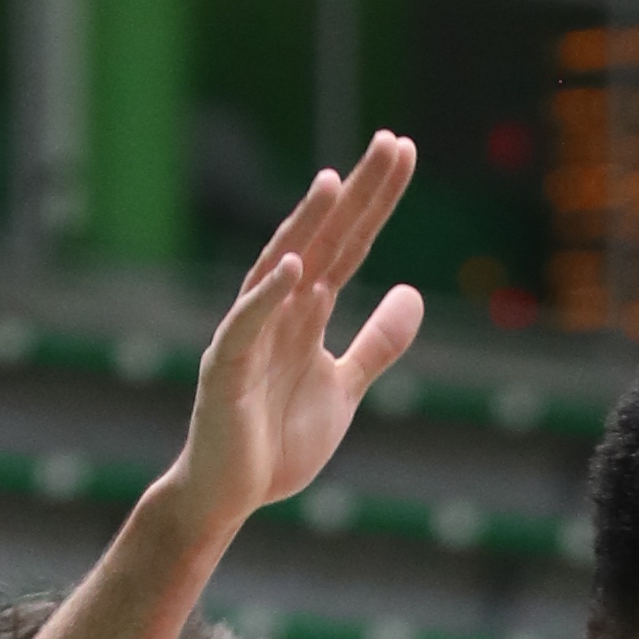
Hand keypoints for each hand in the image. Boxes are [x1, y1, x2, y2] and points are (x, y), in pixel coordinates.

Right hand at [166, 137, 425, 540]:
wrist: (228, 496)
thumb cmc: (277, 440)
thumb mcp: (344, 387)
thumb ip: (377, 342)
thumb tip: (414, 294)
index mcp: (308, 312)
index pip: (350, 244)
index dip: (377, 201)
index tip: (404, 152)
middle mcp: (278, 311)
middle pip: (324, 240)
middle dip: (356, 194)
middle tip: (391, 142)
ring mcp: (249, 336)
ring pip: (279, 268)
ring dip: (305, 226)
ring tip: (334, 183)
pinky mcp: (224, 371)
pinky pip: (246, 326)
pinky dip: (267, 297)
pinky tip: (293, 267)